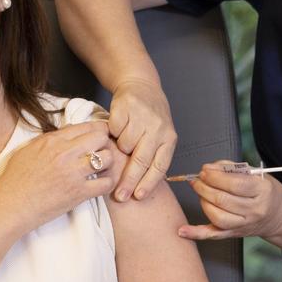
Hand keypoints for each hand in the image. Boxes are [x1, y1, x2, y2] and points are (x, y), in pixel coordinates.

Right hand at [0, 121, 119, 234]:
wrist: (10, 206)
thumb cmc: (14, 180)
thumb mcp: (27, 150)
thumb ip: (49, 140)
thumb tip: (68, 132)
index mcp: (52, 141)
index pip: (85, 126)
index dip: (97, 129)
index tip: (100, 135)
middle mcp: (65, 153)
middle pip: (100, 137)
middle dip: (105, 143)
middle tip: (102, 152)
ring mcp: (73, 173)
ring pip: (107, 158)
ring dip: (108, 162)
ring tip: (102, 169)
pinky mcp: (78, 193)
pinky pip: (106, 183)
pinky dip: (108, 183)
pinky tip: (101, 184)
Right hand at [108, 78, 176, 201]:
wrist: (141, 85)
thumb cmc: (150, 118)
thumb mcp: (159, 136)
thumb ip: (152, 156)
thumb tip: (139, 187)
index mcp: (169, 138)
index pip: (160, 166)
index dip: (148, 183)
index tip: (138, 197)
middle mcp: (158, 128)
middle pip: (141, 160)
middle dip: (129, 181)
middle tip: (120, 196)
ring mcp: (142, 117)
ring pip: (125, 145)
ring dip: (120, 148)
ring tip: (121, 141)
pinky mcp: (125, 107)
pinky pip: (113, 130)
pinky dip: (112, 132)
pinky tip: (116, 128)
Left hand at [177, 161, 281, 239]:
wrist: (278, 215)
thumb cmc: (264, 191)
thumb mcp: (255, 174)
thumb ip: (231, 168)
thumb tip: (208, 168)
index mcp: (262, 191)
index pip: (235, 184)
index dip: (215, 177)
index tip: (205, 170)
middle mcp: (254, 210)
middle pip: (223, 200)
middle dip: (204, 187)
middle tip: (198, 179)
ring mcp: (244, 225)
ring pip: (217, 217)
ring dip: (203, 201)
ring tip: (200, 191)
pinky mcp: (235, 234)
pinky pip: (213, 235)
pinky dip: (196, 233)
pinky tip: (183, 231)